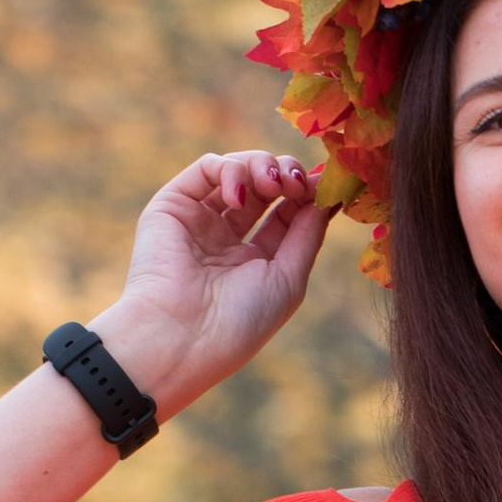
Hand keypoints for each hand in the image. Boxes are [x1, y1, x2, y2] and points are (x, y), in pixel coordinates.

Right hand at [97, 148, 328, 412]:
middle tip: (297, 182)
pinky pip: (207, 168)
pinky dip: (231, 170)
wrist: (181, 335)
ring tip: (273, 184)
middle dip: (288, 174)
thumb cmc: (239, 320)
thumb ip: (308, 234)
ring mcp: (199, 220)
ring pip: (238, 170)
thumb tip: (328, 195)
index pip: (286, 213)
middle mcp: (225, 238)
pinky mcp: (173, 205)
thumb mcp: (288, 279)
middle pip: (265, 186)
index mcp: (253, 261)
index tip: (326, 185)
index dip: (308, 194)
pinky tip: (240, 197)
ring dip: (263, 166)